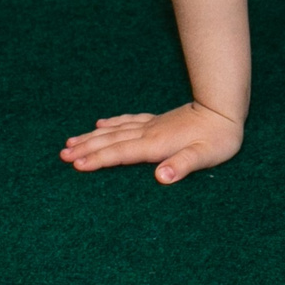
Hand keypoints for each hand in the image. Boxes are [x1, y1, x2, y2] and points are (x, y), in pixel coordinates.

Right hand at [60, 101, 242, 182]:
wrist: (223, 108)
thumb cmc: (217, 137)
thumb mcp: (204, 156)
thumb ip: (182, 165)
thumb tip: (160, 177)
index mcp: (155, 144)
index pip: (120, 153)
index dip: (97, 159)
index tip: (75, 164)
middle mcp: (148, 133)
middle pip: (110, 141)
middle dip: (85, 148)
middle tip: (61, 154)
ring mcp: (151, 125)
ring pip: (114, 131)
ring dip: (92, 137)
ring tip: (71, 141)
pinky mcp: (157, 121)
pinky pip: (127, 121)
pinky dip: (111, 124)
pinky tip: (101, 123)